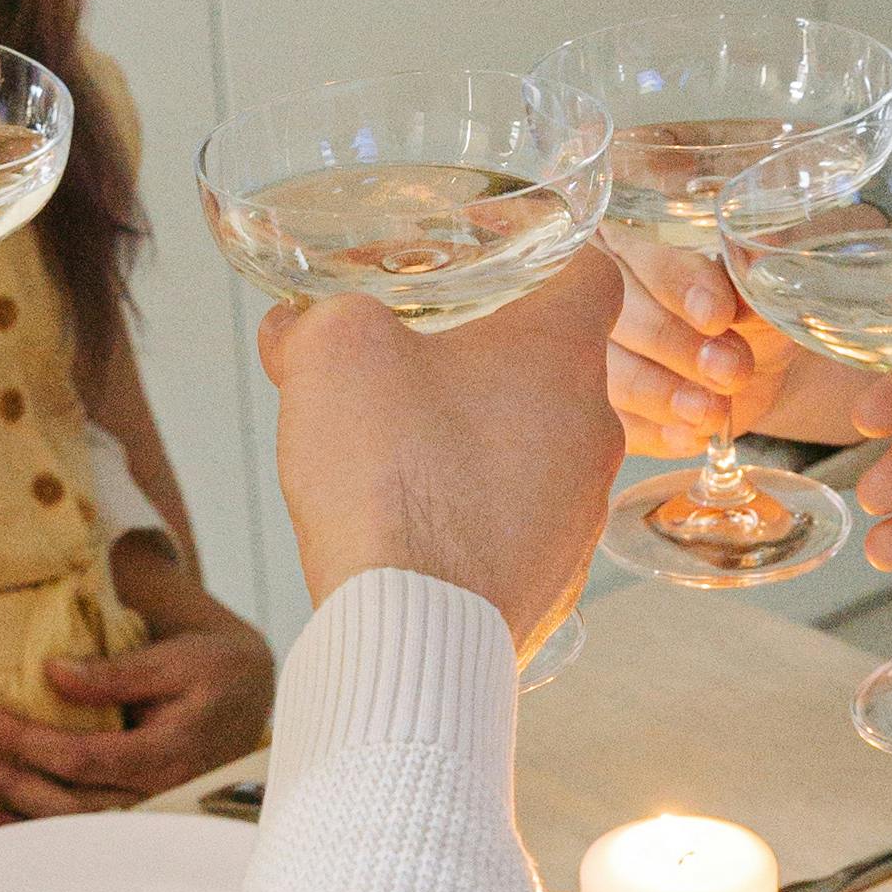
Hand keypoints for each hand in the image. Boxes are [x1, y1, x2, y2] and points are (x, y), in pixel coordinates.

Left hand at [0, 598, 276, 818]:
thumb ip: (118, 672)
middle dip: (10, 784)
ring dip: (20, 821)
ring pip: (78, 829)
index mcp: (171, 752)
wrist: (250, 696)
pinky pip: (87, 834)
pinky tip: (2, 830)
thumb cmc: (213, 671)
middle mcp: (161, 795)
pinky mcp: (142, 818)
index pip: (84, 757)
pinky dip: (41, 833)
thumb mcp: (176, 658)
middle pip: (73, 803)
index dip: (26, 743)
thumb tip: (53, 673)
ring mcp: (152, 813)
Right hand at [267, 248, 622, 659]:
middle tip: (421, 370)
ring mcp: (583, 514)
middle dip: (492, 366)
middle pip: (557, 372)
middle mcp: (595, 430)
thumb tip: (295, 327)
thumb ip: (318, 321)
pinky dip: (480, 520)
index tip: (506, 270)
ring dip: (485, 447)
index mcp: (561, 354)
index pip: (592, 275)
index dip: (547, 263)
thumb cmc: (391, 479)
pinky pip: (523, 529)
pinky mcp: (558, 580)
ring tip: (409, 459)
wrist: (412, 629)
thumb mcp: (333, 357)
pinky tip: (420, 532)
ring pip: (541, 453)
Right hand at [603, 228, 891, 463]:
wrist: (750, 375)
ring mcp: (589, 362)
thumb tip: (762, 256)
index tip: (718, 317)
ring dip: (664, 396)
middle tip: (728, 371)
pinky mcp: (601, 414)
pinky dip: (658, 435)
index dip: (683, 290)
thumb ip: (754, 277)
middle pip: (618, 320)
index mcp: (628, 252)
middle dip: (677, 346)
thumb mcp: (758, 296)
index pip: (650, 265)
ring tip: (711, 411)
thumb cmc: (746, 320)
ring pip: (613, 377)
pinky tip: (691, 437)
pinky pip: (618, 427)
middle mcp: (594, 302)